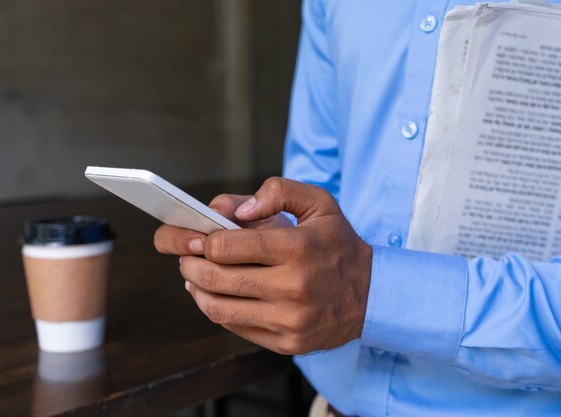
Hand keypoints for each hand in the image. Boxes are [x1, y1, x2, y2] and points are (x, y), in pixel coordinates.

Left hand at [173, 177, 372, 354]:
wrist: (373, 296)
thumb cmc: (338, 245)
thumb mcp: (319, 203)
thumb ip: (278, 192)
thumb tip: (237, 211)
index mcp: (297, 248)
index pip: (227, 246)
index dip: (204, 240)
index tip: (200, 236)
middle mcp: (292, 287)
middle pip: (216, 278)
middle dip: (190, 264)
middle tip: (187, 256)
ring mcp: (288, 320)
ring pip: (218, 308)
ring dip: (196, 289)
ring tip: (195, 276)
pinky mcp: (286, 342)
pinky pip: (235, 327)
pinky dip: (217, 309)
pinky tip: (216, 295)